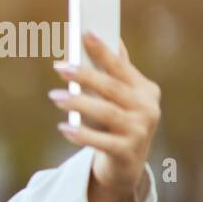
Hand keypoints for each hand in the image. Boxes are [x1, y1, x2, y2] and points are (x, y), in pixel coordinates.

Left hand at [49, 32, 160, 201]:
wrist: (125, 168)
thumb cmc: (119, 125)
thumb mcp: (122, 100)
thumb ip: (118, 74)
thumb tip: (114, 41)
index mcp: (146, 91)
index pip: (121, 67)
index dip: (103, 50)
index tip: (84, 33)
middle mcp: (147, 110)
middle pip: (112, 89)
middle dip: (85, 76)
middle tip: (59, 67)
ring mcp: (139, 132)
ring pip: (106, 113)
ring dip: (79, 103)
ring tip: (55, 96)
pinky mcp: (126, 153)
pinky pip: (100, 142)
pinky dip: (81, 134)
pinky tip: (63, 127)